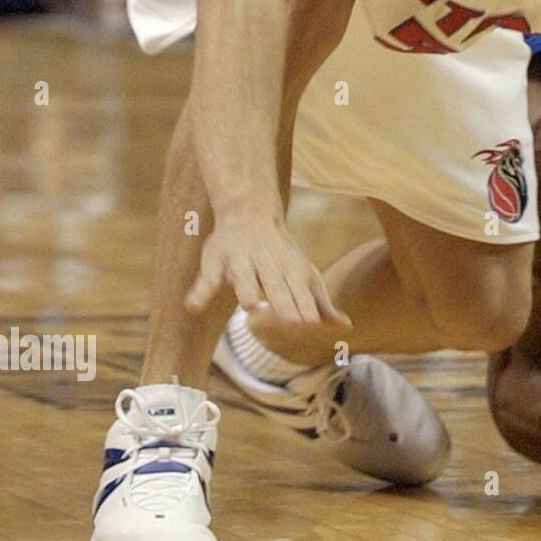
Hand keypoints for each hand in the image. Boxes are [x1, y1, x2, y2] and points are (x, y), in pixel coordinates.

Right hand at [186, 204, 349, 327]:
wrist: (250, 212)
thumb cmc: (281, 254)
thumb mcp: (304, 276)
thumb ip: (320, 304)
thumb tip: (347, 328)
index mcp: (291, 270)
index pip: (300, 290)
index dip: (305, 306)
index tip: (312, 323)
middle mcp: (268, 265)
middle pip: (277, 285)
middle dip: (285, 302)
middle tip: (294, 321)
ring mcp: (241, 263)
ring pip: (244, 279)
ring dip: (247, 291)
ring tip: (250, 306)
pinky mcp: (216, 262)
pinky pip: (206, 278)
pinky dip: (200, 292)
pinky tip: (194, 308)